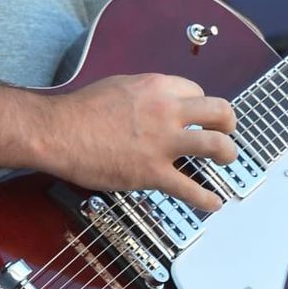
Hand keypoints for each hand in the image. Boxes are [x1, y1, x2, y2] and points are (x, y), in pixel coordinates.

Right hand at [45, 73, 237, 210]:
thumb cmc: (80, 110)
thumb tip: (159, 102)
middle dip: (229, 123)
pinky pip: (191, 189)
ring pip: (217, 146)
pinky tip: (212, 203)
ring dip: (228, 155)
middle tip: (227, 132)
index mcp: (157, 87)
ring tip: (225, 161)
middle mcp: (167, 111)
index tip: (196, 116)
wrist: (58, 132)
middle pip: (220, 112)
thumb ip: (146, 94)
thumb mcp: (119, 85)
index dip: (199, 106)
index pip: (197, 92)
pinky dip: (207, 199)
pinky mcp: (153, 173)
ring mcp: (163, 143)